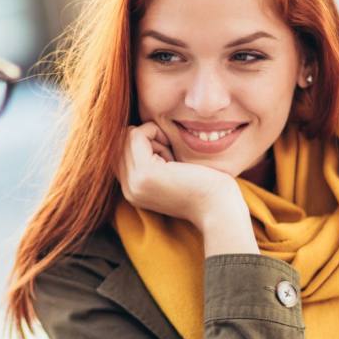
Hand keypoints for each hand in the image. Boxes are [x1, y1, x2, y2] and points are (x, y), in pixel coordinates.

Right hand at [116, 123, 257, 254]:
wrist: (218, 207)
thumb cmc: (204, 186)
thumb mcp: (170, 173)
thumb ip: (151, 158)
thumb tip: (138, 130)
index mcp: (133, 191)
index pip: (120, 153)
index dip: (143, 145)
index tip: (169, 153)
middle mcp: (129, 189)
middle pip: (121, 143)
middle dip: (146, 139)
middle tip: (171, 153)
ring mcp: (134, 182)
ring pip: (127, 137)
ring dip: (152, 137)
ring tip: (172, 155)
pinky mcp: (145, 173)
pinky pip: (136, 135)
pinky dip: (155, 133)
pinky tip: (173, 151)